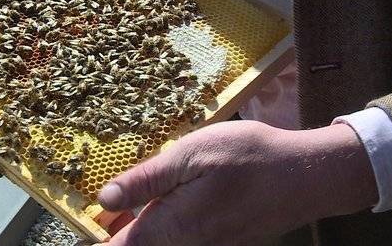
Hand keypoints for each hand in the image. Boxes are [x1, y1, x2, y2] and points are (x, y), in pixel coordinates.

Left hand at [96, 121, 377, 245]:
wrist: (306, 175)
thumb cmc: (248, 157)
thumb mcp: (190, 155)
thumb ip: (146, 181)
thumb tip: (104, 200)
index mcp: (172, 226)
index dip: (100, 242)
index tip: (86, 231)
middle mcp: (187, 245)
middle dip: (118, 235)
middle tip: (102, 216)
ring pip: (161, 244)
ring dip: (140, 232)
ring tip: (123, 209)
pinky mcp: (221, 241)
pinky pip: (181, 241)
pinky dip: (162, 229)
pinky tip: (162, 206)